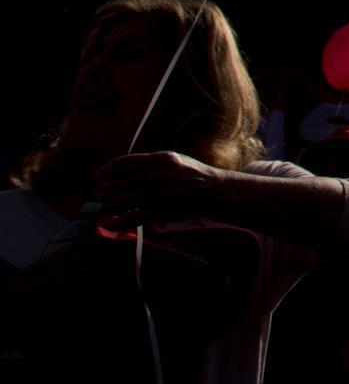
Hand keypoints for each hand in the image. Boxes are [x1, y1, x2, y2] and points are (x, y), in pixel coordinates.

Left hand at [94, 151, 226, 228]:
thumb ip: (147, 164)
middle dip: (105, 192)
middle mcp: (160, 176)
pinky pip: (132, 219)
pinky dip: (118, 223)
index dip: (105, 171)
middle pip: (118, 185)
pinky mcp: (163, 213)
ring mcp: (161, 196)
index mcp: (162, 159)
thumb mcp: (173, 160)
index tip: (97, 177)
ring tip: (110, 208)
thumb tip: (116, 172)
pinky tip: (113, 224)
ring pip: (121, 203)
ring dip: (110, 207)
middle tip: (104, 194)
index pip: (123, 163)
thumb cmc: (191, 174)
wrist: (216, 191)